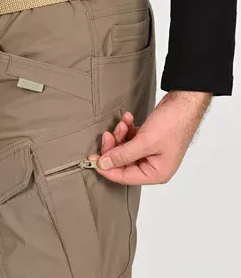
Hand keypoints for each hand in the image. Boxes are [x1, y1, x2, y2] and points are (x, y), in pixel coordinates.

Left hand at [89, 91, 211, 184]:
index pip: (124, 177)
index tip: (93, 159)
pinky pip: (131, 140)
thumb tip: (104, 165)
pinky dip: (127, 130)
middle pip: (123, 163)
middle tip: (107, 135)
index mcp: (156, 173)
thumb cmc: (174, 123)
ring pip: (125, 150)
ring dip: (120, 136)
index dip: (107, 168)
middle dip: (114, 148)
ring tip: (123, 124)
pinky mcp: (149, 142)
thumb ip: (122, 155)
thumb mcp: (144, 141)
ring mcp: (151, 154)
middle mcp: (154, 167)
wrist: (185, 101)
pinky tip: (128, 119)